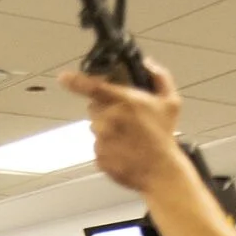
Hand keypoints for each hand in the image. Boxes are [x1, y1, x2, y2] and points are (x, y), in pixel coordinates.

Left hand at [60, 59, 185, 192]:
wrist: (161, 172)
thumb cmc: (164, 137)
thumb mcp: (171, 102)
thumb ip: (160, 77)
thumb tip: (148, 64)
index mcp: (125, 102)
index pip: (93, 86)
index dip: (75, 81)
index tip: (64, 78)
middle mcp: (110, 119)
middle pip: (94, 108)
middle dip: (105, 110)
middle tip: (125, 119)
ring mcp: (102, 140)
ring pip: (95, 128)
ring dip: (106, 130)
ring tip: (127, 137)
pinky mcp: (99, 156)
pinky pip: (97, 147)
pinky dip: (107, 147)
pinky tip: (123, 150)